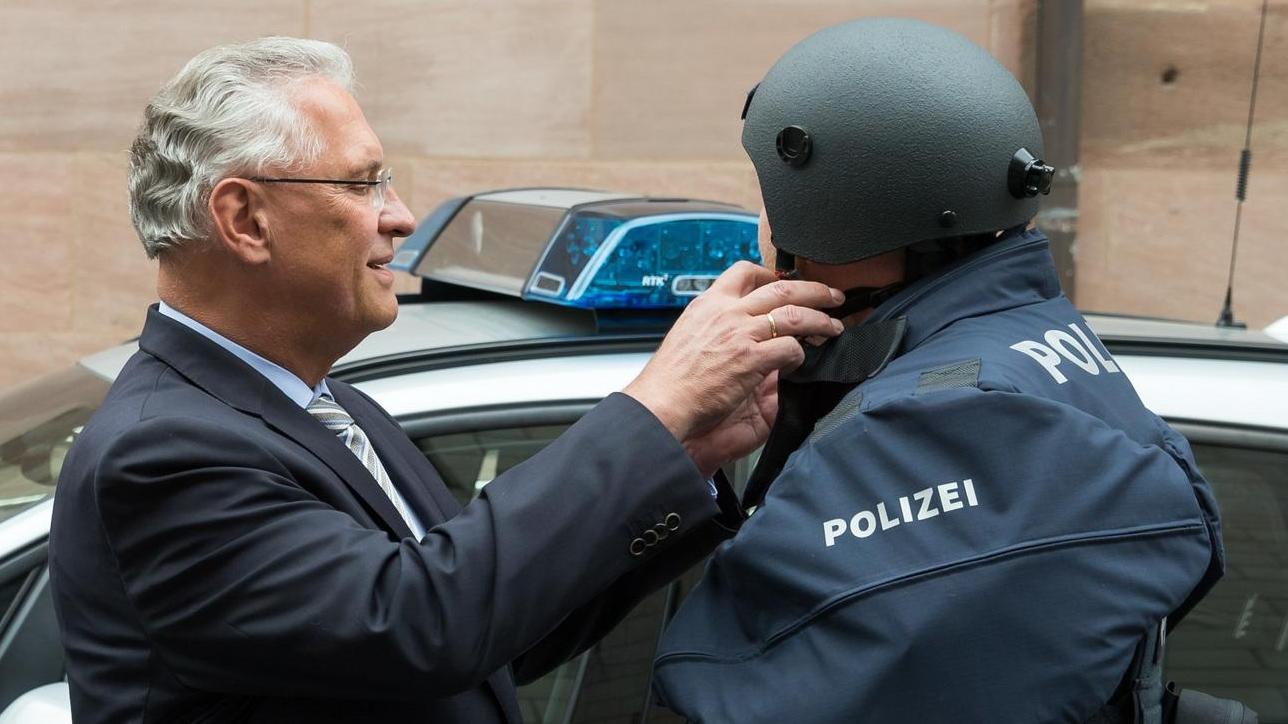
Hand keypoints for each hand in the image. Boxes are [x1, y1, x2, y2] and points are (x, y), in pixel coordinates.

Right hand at [623, 261, 843, 467]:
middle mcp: (727, 312)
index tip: (785, 282)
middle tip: (831, 296)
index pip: (744, 272)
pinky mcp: (752, 359)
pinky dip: (801, 353)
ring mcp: (741, 334)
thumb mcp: (688, 336)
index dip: (772, 274)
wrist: (662, 402)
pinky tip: (801, 360)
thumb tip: (735, 329)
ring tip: (833, 326)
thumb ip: (714, 327)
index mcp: (709, 303)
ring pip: (794, 314)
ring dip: (820, 320)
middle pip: (781, 288)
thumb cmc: (670, 379)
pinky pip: (791, 348)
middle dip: (814, 289)